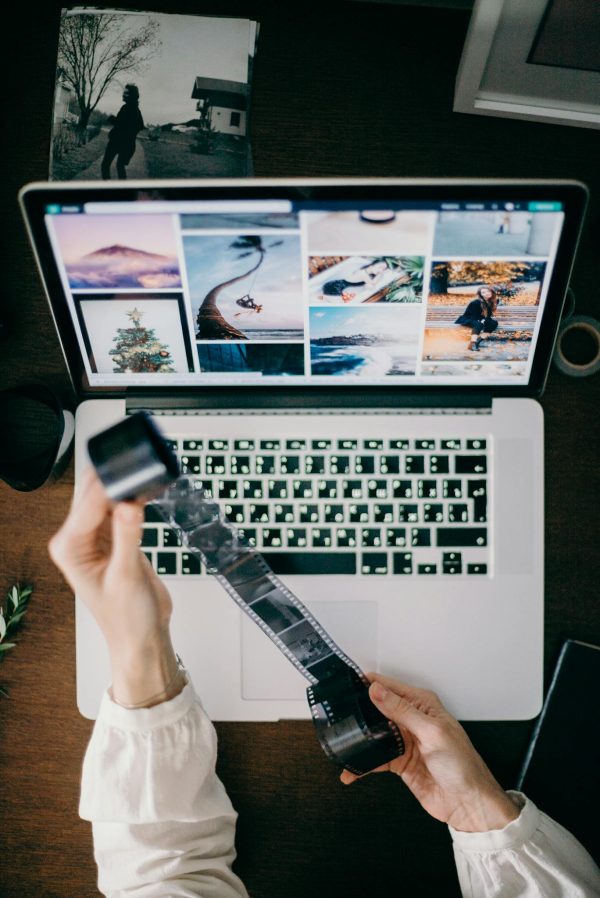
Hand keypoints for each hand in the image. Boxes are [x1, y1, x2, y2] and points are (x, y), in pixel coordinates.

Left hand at [49, 467, 180, 705]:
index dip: (111, 487)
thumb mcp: (127, 577)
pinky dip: (133, 499)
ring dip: (125, 490)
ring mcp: (95, 536)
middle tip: (142, 480)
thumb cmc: (126, 619)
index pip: (88, 503)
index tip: (134, 475)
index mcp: (69, 547)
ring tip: (146, 489)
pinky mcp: (114, 536)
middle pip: (93, 493)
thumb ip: (127, 537)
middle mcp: (77, 539)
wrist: (142, 636)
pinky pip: (120, 506)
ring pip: (107, 496)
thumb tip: (128, 504)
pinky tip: (146, 496)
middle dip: (116, 484)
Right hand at [340, 674, 519, 832]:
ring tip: (340, 742)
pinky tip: (351, 770)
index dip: (368, 685)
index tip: (346, 686)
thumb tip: (377, 690)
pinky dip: (362, 764)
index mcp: (422, 704)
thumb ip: (402, 711)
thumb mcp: (432, 733)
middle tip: (336, 715)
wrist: (468, 805)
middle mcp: (412, 719)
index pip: (389, 687)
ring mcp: (404, 741)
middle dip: (358, 712)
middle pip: (377, 708)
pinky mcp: (399, 762)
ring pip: (373, 733)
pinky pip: (375, 758)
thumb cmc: (462, 766)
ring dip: (359, 739)